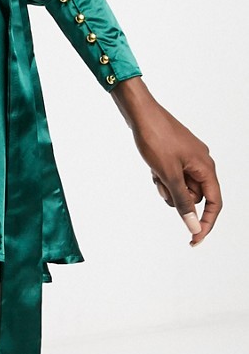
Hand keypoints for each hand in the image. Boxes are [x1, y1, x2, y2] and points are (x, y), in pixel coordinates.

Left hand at [114, 79, 221, 245]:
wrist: (139, 112)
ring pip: (181, 186)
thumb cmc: (155, 138)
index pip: (214, 203)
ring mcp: (188, 157)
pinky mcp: (175, 154)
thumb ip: (183, 202)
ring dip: (167, 186)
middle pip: (195, 196)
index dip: (206, 223)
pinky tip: (152, 167)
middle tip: (162, 183)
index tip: (194, 240)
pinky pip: (172, 174)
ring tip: (155, 172)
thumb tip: (194, 227)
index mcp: (206, 167)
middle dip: (177, 196)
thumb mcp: (168, 174)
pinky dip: (162, 176)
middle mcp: (201, 162)